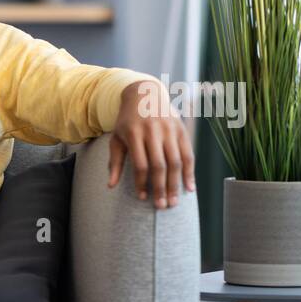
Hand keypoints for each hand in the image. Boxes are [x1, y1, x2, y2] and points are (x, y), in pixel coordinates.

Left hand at [107, 80, 195, 209]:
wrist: (145, 94)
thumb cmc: (127, 122)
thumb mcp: (116, 138)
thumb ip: (115, 162)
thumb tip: (110, 186)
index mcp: (135, 133)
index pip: (140, 164)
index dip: (142, 183)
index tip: (143, 198)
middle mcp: (154, 131)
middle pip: (160, 165)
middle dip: (161, 188)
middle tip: (162, 207)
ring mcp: (170, 130)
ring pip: (176, 161)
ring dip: (176, 184)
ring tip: (174, 202)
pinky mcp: (182, 130)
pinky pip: (188, 154)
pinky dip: (189, 172)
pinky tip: (189, 188)